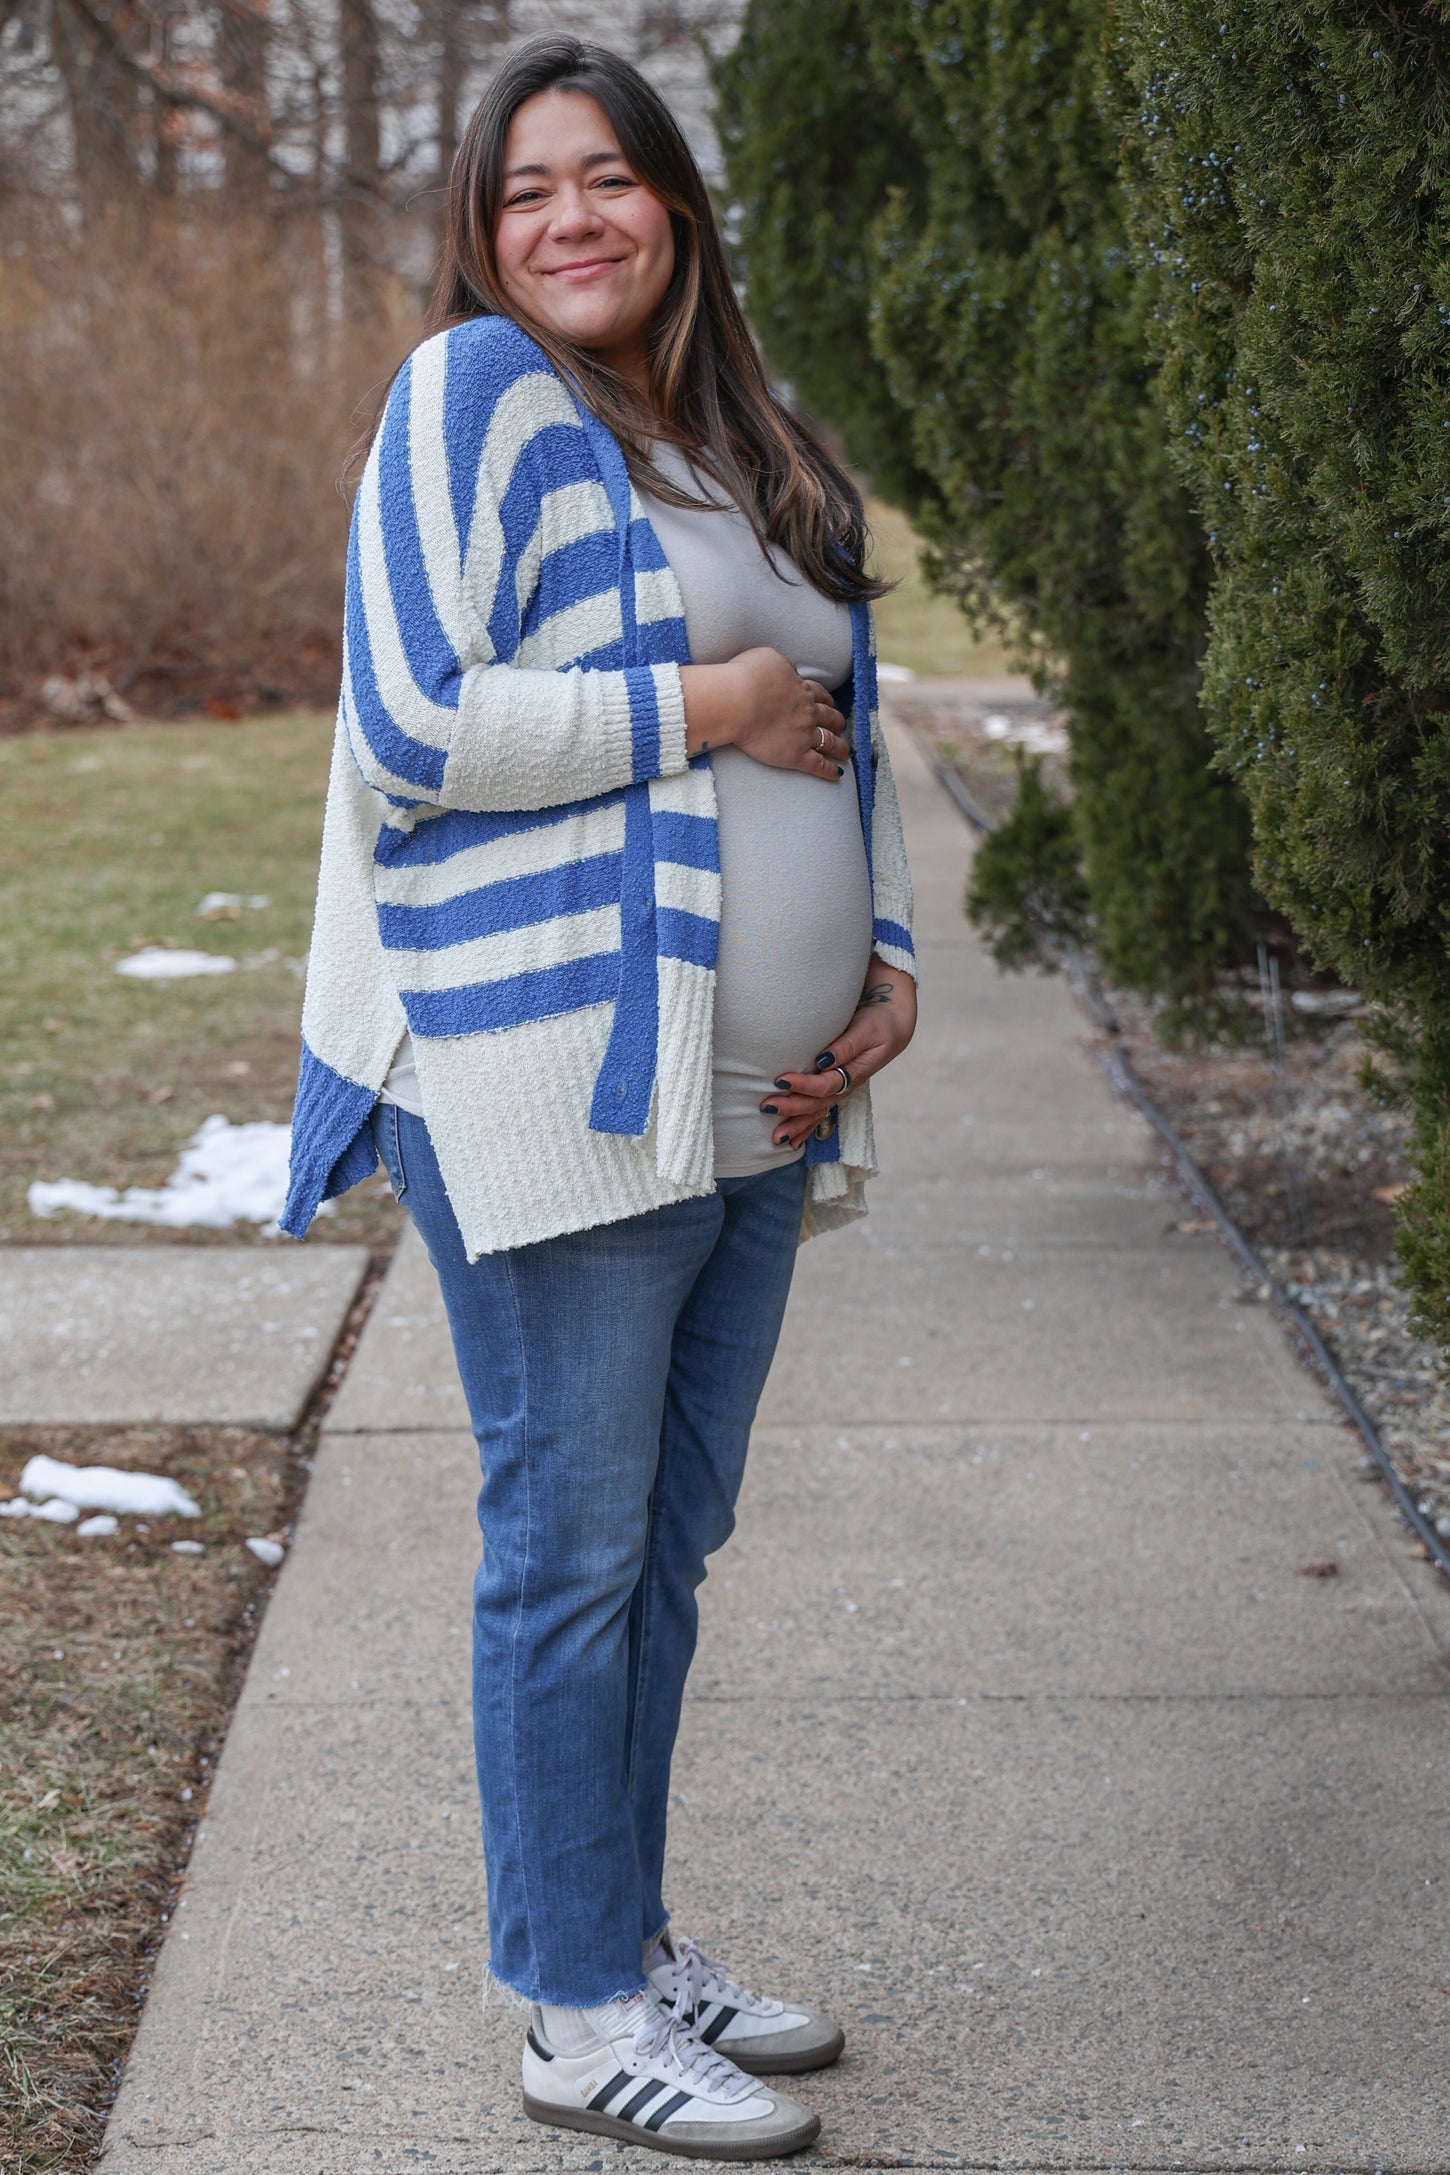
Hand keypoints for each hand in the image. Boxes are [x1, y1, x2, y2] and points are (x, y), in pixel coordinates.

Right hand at [681, 648, 849, 780]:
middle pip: (830, 717)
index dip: (826, 700)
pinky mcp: (796, 755)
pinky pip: (819, 765)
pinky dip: (830, 770)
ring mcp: (805, 735)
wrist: (738, 702)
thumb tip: (790, 671)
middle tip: (840, 726)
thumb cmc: (746, 677)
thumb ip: (783, 665)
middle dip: (837, 721)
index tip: (829, 704)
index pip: (819, 694)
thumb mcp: (769, 658)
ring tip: (844, 752)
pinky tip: (836, 774)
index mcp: (801, 689)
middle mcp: (808, 712)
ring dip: (840, 747)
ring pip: (830, 741)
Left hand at [760, 959, 917, 1150]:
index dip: (804, 1085)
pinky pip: (819, 1113)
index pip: (826, 1084)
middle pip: (818, 1103)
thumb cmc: (877, 1024)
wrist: (891, 1027)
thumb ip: (846, 1046)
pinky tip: (790, 1142)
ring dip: (796, 1125)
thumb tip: (823, 1060)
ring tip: (775, 1138)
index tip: (781, 1080)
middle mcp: (846, 1086)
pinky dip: (805, 1128)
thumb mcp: (866, 1029)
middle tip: (767, 1107)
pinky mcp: (834, 1089)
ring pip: (817, 1113)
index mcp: (854, 1072)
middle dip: (792, 1108)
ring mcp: (841, 1091)